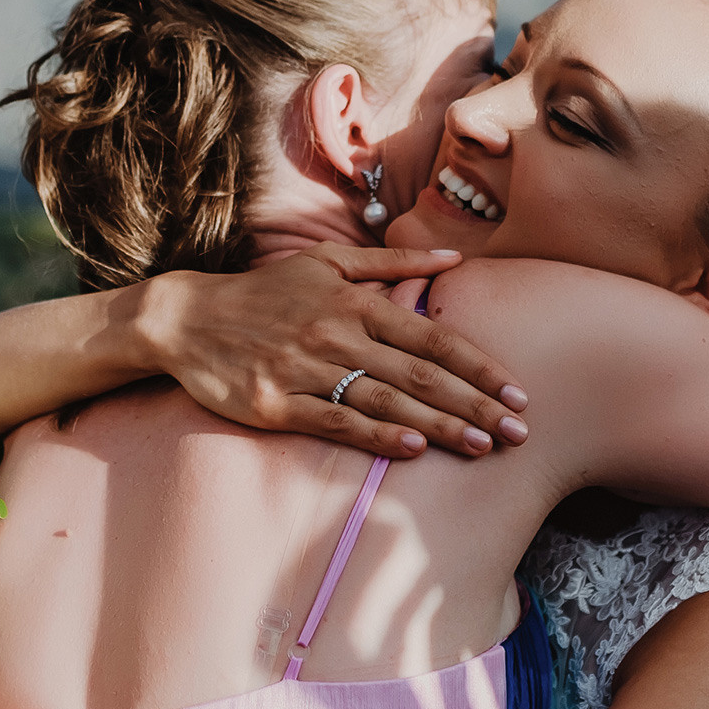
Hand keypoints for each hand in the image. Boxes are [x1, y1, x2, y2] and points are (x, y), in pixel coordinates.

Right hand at [139, 246, 529, 458]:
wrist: (188, 319)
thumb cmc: (267, 293)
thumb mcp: (328, 262)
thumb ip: (393, 264)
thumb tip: (453, 260)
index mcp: (355, 302)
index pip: (434, 337)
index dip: (481, 366)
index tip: (519, 393)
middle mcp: (337, 333)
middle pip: (421, 374)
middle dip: (476, 405)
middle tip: (519, 433)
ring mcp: (307, 370)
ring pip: (387, 401)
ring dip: (440, 425)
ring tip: (482, 446)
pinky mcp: (278, 404)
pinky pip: (337, 422)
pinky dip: (377, 435)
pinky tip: (412, 449)